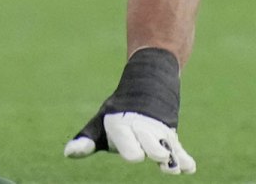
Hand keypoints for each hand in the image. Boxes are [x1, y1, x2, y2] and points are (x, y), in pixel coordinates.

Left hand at [64, 48, 193, 173]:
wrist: (146, 87)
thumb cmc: (116, 115)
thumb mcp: (98, 125)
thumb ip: (85, 141)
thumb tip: (67, 153)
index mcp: (121, 126)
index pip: (128, 143)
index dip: (132, 150)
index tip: (134, 155)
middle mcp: (142, 128)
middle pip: (151, 145)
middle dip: (154, 150)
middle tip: (159, 154)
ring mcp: (159, 131)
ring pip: (168, 146)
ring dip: (172, 157)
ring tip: (174, 165)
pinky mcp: (172, 135)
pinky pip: (180, 148)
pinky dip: (184, 158)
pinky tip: (189, 168)